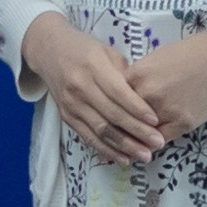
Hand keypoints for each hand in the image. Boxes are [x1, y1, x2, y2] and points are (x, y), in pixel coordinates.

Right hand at [29, 14, 170, 171]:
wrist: (49, 50)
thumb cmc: (84, 49)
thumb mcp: (107, 52)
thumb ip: (125, 75)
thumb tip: (146, 100)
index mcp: (93, 67)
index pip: (118, 93)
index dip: (137, 109)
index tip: (155, 121)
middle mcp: (79, 87)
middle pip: (111, 115)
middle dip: (137, 132)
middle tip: (157, 142)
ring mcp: (71, 104)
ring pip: (101, 130)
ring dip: (124, 146)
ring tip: (144, 155)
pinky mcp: (66, 117)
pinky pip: (88, 137)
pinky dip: (106, 149)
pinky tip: (123, 157)